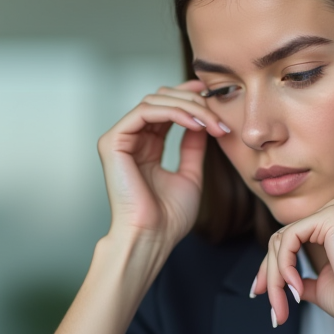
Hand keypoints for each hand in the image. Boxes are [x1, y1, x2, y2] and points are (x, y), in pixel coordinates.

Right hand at [97, 80, 230, 248]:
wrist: (153, 237)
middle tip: (219, 117)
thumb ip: (193, 147)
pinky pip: (145, 111)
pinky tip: (195, 123)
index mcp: (146, 147)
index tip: (215, 95)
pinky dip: (174, 112)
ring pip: (155, 101)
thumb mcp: (190, 174)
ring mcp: (120, 139)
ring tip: (212, 123)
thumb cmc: (168, 218)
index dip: (189, 96)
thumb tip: (203, 122)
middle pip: (161, 99)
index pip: (166, 109)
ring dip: (188, 107)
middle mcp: (131, 140)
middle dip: (194, 102)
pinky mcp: (113, 141)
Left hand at [250, 198, 333, 333]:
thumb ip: (298, 276)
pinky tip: (297, 288)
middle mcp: (333, 211)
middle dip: (270, 276)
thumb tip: (277, 280)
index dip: (268, 268)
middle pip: (279, 240)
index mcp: (331, 224)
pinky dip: (285, 267)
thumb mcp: (317, 285)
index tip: (259, 292)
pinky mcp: (331, 217)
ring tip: (283, 305)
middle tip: (274, 309)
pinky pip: (288, 239)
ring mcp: (333, 211)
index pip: (286, 239)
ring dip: (275, 277)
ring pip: (280, 241)